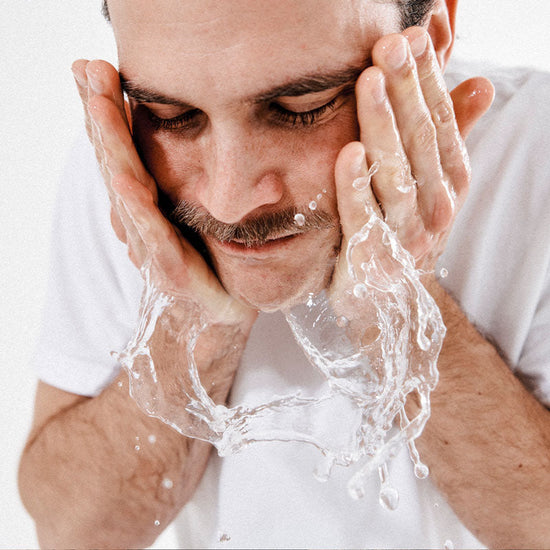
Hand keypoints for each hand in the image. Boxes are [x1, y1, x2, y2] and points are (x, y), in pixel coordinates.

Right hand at [71, 59, 255, 328]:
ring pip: (127, 191)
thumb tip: (178, 147)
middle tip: (88, 68)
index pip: (124, 154)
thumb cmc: (210, 266)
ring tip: (97, 103)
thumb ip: (179, 183)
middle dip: (102, 117)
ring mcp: (152, 248)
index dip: (109, 116)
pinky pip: (152, 233)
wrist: (219, 318)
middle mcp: (142, 224)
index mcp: (148, 208)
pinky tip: (126, 179)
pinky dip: (136, 206)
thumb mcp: (196, 215)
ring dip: (112, 147)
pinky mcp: (171, 271)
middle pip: (117, 164)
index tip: (97, 71)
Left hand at [334, 26, 493, 285]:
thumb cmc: (404, 231)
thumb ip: (449, 136)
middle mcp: (436, 204)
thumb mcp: (431, 184)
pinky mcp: (373, 258)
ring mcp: (407, 234)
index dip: (428, 77)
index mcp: (451, 180)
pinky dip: (356, 185)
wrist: (388, 301)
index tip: (414, 34)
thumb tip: (481, 83)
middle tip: (389, 42)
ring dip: (383, 125)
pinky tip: (347, 151)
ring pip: (396, 172)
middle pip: (421, 138)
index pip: (441, 120)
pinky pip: (364, 217)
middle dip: (405, 88)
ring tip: (369, 80)